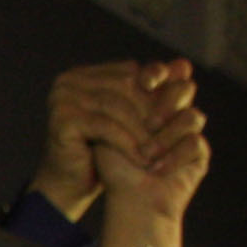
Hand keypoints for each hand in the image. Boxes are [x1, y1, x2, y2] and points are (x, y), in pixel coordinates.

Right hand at [40, 59, 195, 219]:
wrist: (71, 182)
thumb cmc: (103, 149)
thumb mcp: (132, 117)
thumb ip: (154, 91)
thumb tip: (185, 65)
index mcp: (84, 74)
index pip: (129, 72)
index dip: (156, 90)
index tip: (178, 108)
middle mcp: (68, 80)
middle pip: (123, 88)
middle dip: (151, 111)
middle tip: (172, 132)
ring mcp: (61, 97)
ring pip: (116, 107)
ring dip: (141, 131)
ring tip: (159, 150)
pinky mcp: (61, 118)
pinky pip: (104, 127)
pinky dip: (126, 143)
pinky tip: (141, 159)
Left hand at [93, 85, 208, 246]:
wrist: (127, 199)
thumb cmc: (114, 165)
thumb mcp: (113, 128)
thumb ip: (123, 100)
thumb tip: (132, 67)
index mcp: (154, 102)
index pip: (167, 73)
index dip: (158, 73)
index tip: (142, 81)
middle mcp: (175, 114)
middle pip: (185, 88)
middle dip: (166, 102)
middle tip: (149, 122)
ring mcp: (189, 133)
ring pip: (192, 116)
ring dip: (166, 136)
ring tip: (146, 156)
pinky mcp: (200, 154)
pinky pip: (195, 142)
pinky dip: (173, 157)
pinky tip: (156, 170)